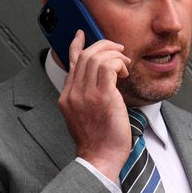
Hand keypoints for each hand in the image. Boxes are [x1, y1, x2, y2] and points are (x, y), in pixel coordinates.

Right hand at [59, 30, 131, 181]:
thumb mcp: (84, 117)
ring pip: (97, 57)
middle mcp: (73, 93)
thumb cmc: (99, 141)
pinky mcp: (102, 96)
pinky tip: (125, 72)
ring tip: (125, 64)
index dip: (76, 45)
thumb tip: (103, 82)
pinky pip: (108, 66)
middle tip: (119, 50)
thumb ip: (87, 98)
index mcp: (67, 97)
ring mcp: (85, 94)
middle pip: (85, 55)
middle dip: (104, 46)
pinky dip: (118, 63)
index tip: (82, 34)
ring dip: (114, 55)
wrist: (100, 158)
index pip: (70, 63)